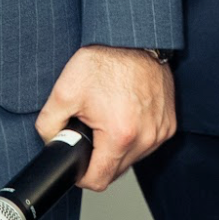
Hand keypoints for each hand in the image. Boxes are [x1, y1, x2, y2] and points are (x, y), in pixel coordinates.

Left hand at [34, 45, 176, 189]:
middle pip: (116, 170)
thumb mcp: (64, 91)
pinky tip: (124, 114)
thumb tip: (50, 144)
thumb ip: (49, 124)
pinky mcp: (169, 124)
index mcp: (120, 136)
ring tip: (107, 118)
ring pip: (132, 158)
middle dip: (98, 157)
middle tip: (90, 130)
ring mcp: (161, 132)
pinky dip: (134, 135)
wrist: (134, 39)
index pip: (98, 181)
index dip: (81, 175)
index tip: (76, 161)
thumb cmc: (104, 60)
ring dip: (117, 147)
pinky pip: (147, 143)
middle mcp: (146, 139)